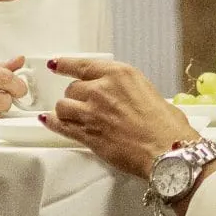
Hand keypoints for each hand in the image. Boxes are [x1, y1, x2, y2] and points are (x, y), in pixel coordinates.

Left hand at [44, 57, 199, 176]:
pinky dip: (53, 124)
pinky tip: (48, 121)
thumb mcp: (150, 92)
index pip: (83, 65)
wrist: (167, 151)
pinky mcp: (87, 134)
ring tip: (72, 115)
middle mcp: (102, 90)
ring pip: (63, 106)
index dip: (66, 65)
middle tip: (84, 104)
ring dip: (67, 110)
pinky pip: (62, 126)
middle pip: (73, 88)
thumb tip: (126, 97)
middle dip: (77, 96)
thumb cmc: (166, 126)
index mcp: (120, 75)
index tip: (56, 64)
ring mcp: (92, 112)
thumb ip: (130, 90)